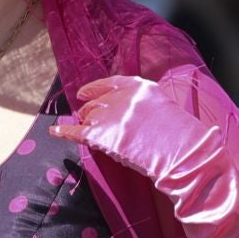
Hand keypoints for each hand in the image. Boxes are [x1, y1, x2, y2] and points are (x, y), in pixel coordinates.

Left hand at [50, 74, 238, 237]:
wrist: (184, 155)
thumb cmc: (181, 137)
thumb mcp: (163, 109)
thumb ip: (143, 106)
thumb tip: (125, 112)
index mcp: (141, 87)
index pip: (111, 82)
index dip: (95, 88)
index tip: (84, 92)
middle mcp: (123, 97)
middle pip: (97, 102)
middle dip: (90, 111)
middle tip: (86, 119)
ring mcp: (112, 115)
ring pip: (88, 116)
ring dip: (84, 123)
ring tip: (80, 128)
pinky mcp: (104, 135)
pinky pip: (77, 131)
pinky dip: (63, 131)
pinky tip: (54, 131)